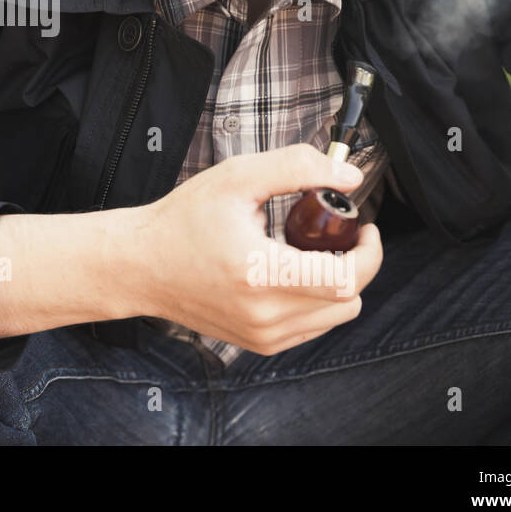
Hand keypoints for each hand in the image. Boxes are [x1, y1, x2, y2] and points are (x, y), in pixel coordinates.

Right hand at [136, 143, 383, 353]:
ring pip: (335, 317)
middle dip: (355, 264)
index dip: (369, 251)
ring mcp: (262, 335)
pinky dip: (315, 301)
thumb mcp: (237, 178)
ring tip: (306, 253)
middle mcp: (265, 314)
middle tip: (332, 234)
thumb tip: (348, 178)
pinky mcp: (259, 343)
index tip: (361, 226)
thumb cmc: (183, 220)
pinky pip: (311, 327)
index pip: (348, 280)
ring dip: (336, 285)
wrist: (141, 265)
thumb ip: (297, 168)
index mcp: (261, 274)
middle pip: (350, 301)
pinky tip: (289, 273)